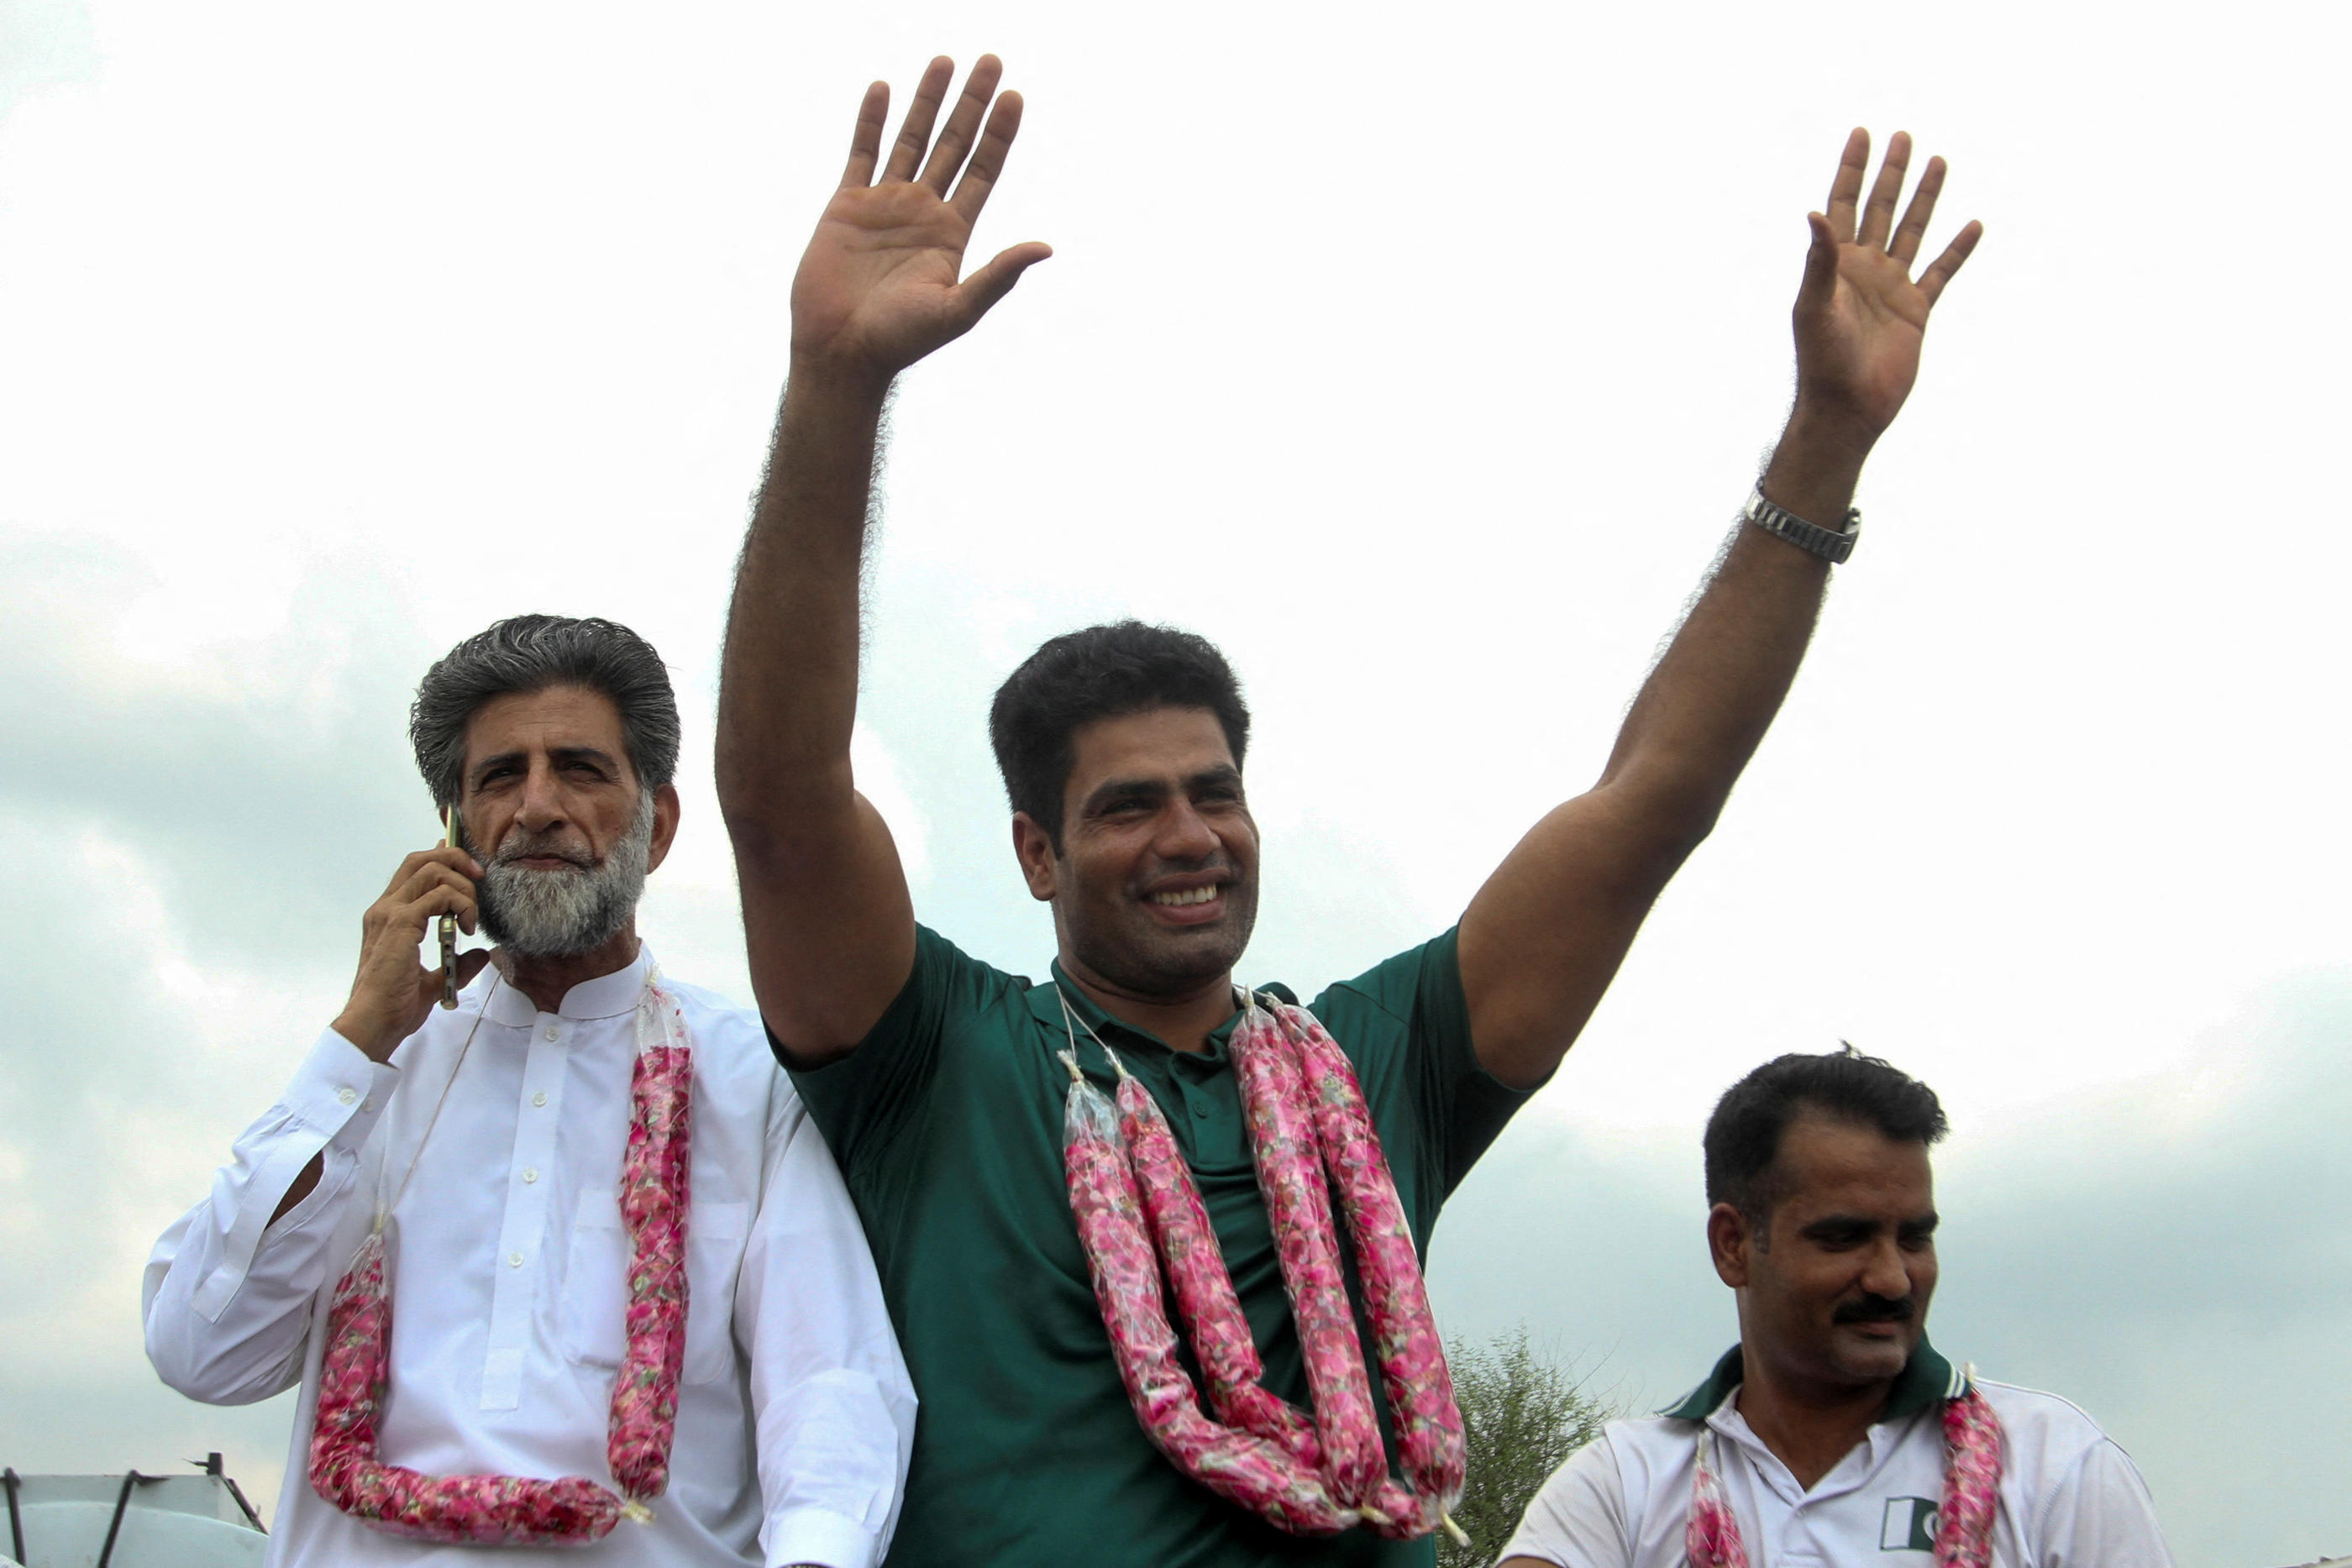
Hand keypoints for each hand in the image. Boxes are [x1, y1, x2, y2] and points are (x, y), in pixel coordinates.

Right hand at [331, 846, 490, 1062]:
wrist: (375, 1022)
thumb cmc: (395, 1006)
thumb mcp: (434, 981)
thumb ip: (458, 965)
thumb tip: (481, 955)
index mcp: (388, 917)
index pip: (413, 871)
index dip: (441, 858)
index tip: (468, 866)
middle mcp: (385, 908)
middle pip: (421, 860)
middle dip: (455, 858)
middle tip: (479, 878)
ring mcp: (390, 913)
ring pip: (432, 870)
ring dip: (463, 888)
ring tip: (470, 918)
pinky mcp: (400, 922)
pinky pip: (440, 895)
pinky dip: (461, 904)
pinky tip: (465, 928)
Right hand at [789, 55, 1051, 386]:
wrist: (841, 350)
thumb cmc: (900, 340)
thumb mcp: (958, 309)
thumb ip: (998, 275)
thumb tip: (1045, 247)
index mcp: (953, 233)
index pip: (984, 170)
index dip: (999, 133)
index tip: (1014, 96)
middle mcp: (923, 211)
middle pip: (955, 144)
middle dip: (972, 103)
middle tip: (990, 59)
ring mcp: (886, 204)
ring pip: (911, 138)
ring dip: (928, 100)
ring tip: (944, 60)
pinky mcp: (847, 204)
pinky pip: (862, 152)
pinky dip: (870, 120)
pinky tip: (883, 89)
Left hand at [1788, 129, 1981, 450]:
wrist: (1847, 408)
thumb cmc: (1822, 361)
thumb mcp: (1815, 306)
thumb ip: (1819, 260)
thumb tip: (1815, 212)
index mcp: (1836, 264)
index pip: (1844, 204)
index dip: (1852, 169)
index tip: (1862, 134)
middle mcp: (1865, 269)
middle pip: (1880, 208)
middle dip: (1891, 173)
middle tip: (1902, 137)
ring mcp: (1891, 287)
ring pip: (1912, 231)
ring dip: (1924, 198)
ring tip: (1938, 161)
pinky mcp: (1916, 310)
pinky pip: (1941, 272)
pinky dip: (1957, 249)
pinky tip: (1972, 225)